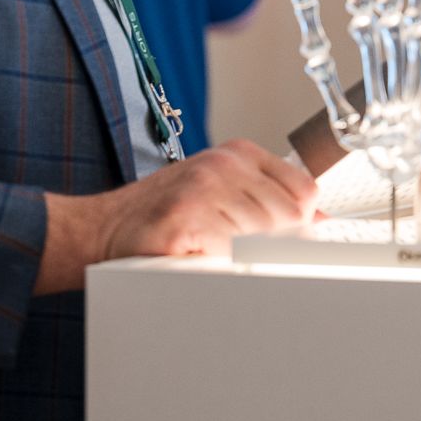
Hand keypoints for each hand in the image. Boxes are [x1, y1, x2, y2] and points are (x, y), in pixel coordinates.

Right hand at [101, 139, 317, 259]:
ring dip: (238, 258)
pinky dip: (216, 267)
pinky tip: (194, 257)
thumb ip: (267, 201)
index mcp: (239, 154)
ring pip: (262, 239)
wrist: (101, 228)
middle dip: (268, 246)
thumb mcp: (220, 194)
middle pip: (288, 220)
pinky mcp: (185, 217)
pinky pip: (229, 254)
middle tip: (230, 250)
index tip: (279, 239)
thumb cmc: (163, 216)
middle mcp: (224, 164)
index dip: (296, 224)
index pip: (304, 192)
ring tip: (206, 251)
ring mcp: (203, 188)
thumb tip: (319, 219)